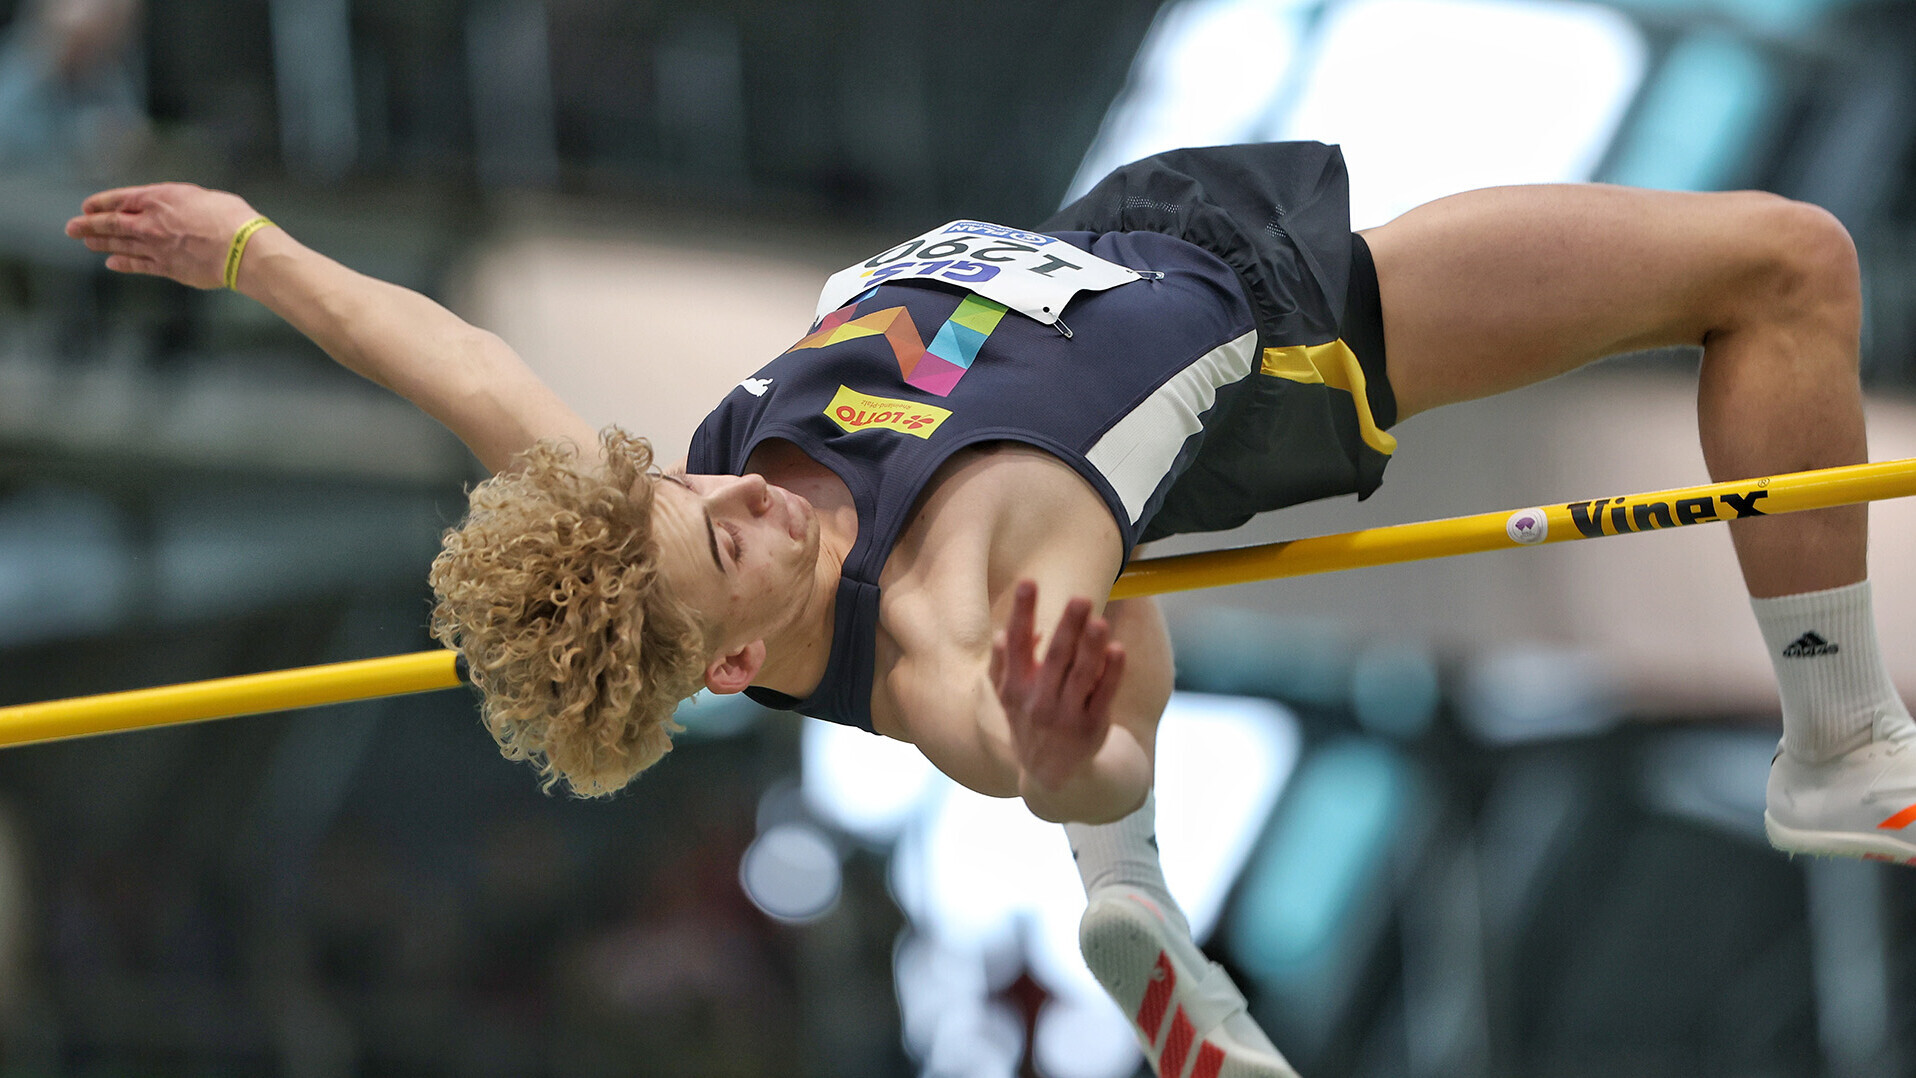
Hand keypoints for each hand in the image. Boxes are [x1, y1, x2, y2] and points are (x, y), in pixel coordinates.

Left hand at [65, 183, 266, 289]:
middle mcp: (150, 223)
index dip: (101, 203)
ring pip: (120, 244)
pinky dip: (123, 263)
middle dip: (89, 226)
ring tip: (86, 243)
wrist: (242, 249)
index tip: (87, 207)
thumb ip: (180, 202)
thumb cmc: (231, 218)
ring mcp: (156, 247)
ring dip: (101, 244)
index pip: (120, 199)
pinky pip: (139, 265)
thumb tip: (176, 210)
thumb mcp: (202, 197)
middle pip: (112, 224)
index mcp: (158, 199)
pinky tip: (112, 263)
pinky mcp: (167, 267)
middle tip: (72, 228)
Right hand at [990, 579, 1126, 791]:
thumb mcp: (1007, 697)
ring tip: (1100, 622)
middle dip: (1067, 628)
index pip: (1017, 644)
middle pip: (1055, 658)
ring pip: (1081, 676)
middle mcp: (1039, 702)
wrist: (1050, 774)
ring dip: (1091, 648)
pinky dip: (1112, 674)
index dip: (1022, 613)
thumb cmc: (1029, 722)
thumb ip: (1003, 663)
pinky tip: (1118, 651)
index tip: (1029, 582)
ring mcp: (1066, 716)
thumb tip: (1008, 630)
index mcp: (1014, 688)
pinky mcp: (1093, 726)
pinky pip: (1104, 696)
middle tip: (1080, 599)